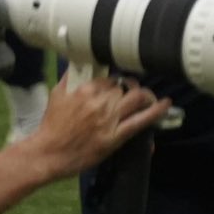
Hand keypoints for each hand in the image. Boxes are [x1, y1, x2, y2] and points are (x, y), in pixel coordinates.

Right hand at [24, 74, 169, 180]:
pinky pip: (141, 120)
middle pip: (125, 87)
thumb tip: (81, 60)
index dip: (117, 81)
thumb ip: (71, 76)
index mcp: (85, 90)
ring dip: (146, 95)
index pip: (111, 78)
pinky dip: (156, 111)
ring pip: (136, 98)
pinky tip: (165, 104)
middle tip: (132, 91)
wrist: (47, 153)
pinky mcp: (115, 137)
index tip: (119, 84)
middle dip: (131, 88)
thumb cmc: (51, 125)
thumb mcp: (57, 94)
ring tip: (147, 97)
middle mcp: (99, 103)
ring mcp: (108, 120)